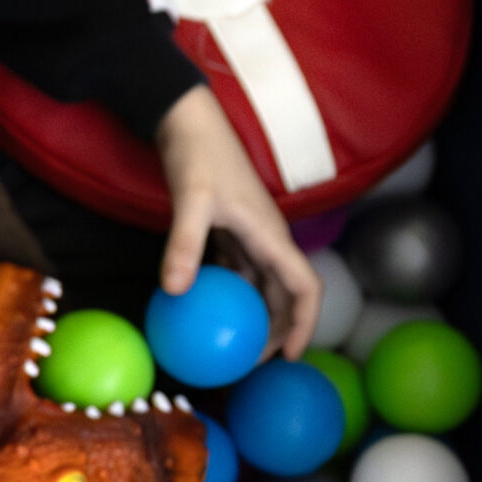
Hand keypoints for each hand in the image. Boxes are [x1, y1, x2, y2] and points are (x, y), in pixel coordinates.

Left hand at [155, 85, 322, 360]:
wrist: (186, 118)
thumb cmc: (196, 154)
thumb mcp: (190, 200)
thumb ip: (184, 245)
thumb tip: (174, 291)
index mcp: (272, 235)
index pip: (305, 288)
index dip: (306, 324)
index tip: (292, 358)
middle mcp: (268, 238)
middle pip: (286, 294)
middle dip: (279, 330)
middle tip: (253, 364)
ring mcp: (249, 233)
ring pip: (261, 284)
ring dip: (254, 314)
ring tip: (232, 344)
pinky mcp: (228, 228)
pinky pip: (236, 270)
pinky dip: (228, 292)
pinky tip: (204, 309)